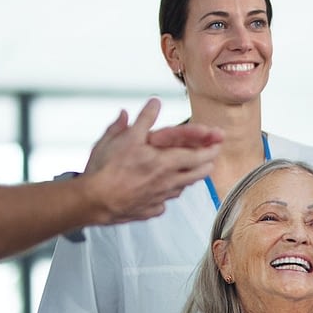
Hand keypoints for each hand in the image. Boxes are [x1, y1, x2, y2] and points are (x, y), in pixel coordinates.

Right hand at [82, 99, 221, 223]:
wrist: (94, 201)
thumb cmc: (106, 169)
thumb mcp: (123, 137)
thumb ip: (142, 120)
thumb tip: (154, 103)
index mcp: (165, 162)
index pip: (198, 156)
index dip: (210, 149)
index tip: (218, 143)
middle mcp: (168, 181)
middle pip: (198, 173)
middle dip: (208, 163)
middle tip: (211, 156)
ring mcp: (161, 197)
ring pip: (183, 187)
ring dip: (191, 177)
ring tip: (195, 170)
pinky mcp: (151, 209)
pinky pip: (165, 201)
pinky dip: (168, 194)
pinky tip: (166, 190)